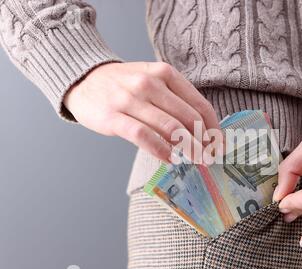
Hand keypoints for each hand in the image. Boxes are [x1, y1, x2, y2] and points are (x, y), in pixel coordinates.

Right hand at [64, 62, 220, 161]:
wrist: (82, 79)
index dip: (213, 127)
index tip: (218, 144)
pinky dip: (161, 151)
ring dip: (188, 149)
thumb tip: (202, 131)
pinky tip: (170, 160)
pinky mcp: (113, 116)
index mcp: (165, 73)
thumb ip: (175, 99)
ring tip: (196, 161)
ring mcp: (130, 99)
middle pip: (189, 118)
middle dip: (204, 142)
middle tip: (209, 157)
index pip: (199, 104)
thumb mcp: (152, 80)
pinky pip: (143, 136)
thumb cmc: (123, 85)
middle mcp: (150, 83)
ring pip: (171, 128)